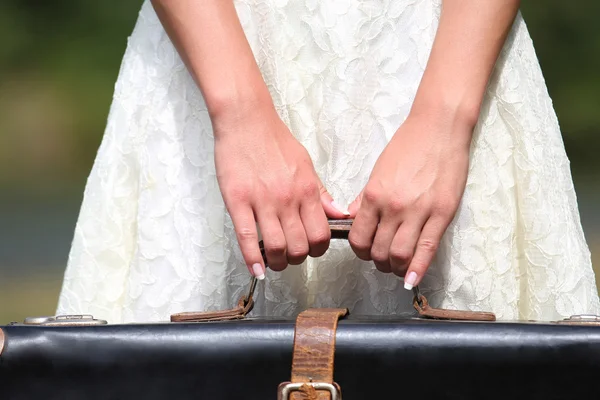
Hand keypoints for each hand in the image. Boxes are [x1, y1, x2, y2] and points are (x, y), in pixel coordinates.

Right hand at [213, 104, 348, 278]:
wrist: (246, 120)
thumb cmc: (275, 141)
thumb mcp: (306, 164)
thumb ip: (321, 193)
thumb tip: (339, 214)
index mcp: (307, 190)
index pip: (321, 234)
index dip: (318, 250)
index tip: (311, 250)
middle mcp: (288, 198)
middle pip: (300, 246)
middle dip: (297, 259)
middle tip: (291, 256)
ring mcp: (262, 201)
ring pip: (276, 247)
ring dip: (277, 262)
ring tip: (274, 260)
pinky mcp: (238, 201)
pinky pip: (247, 237)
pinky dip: (253, 259)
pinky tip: (257, 269)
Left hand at [347, 111, 471, 288]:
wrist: (438, 128)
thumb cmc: (407, 146)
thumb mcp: (378, 170)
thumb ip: (366, 197)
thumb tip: (354, 217)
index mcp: (373, 196)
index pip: (358, 238)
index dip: (359, 250)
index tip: (365, 250)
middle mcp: (393, 207)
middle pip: (378, 251)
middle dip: (377, 262)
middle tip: (382, 259)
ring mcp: (418, 212)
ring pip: (400, 256)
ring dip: (396, 267)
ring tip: (397, 266)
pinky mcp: (442, 214)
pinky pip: (427, 249)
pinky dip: (418, 270)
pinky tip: (412, 280)